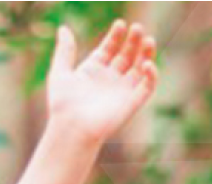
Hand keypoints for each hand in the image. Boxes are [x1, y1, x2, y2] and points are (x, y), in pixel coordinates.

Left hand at [46, 19, 157, 145]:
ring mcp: (122, 90)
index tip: (120, 24)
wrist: (70, 129)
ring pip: (141, 66)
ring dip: (147, 52)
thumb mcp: (60, 73)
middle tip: (137, 28)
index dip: (116, 35)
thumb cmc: (62, 105)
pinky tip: (146, 65)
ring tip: (148, 39)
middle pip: (128, 53)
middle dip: (134, 40)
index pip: (111, 47)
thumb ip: (65, 50)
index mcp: (95, 70)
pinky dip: (151, 74)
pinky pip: (147, 86)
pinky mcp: (132, 102)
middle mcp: (110, 78)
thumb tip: (63, 27)